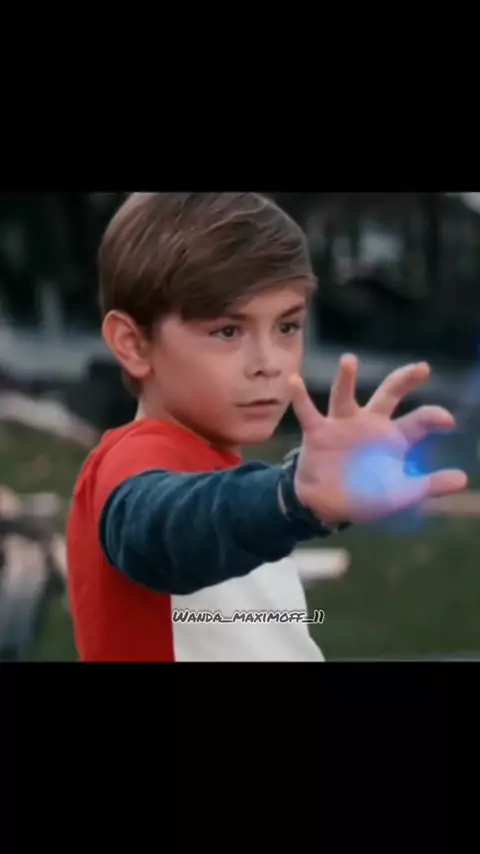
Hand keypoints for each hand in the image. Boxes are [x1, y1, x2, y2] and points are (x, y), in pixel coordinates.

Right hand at [290, 355, 467, 523]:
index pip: (419, 421)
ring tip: (349, 361)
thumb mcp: (400, 494)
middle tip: (422, 368)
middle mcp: (370, 424)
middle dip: (404, 381)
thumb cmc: (365, 495)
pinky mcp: (318, 432)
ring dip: (346, 378)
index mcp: (393, 437)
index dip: (434, 417)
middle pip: (389, 395)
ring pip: (345, 396)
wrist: (325, 505)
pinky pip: (308, 411)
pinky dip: (300, 397)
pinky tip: (294, 380)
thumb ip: (428, 485)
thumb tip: (463, 479)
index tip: (447, 421)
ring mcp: (342, 425)